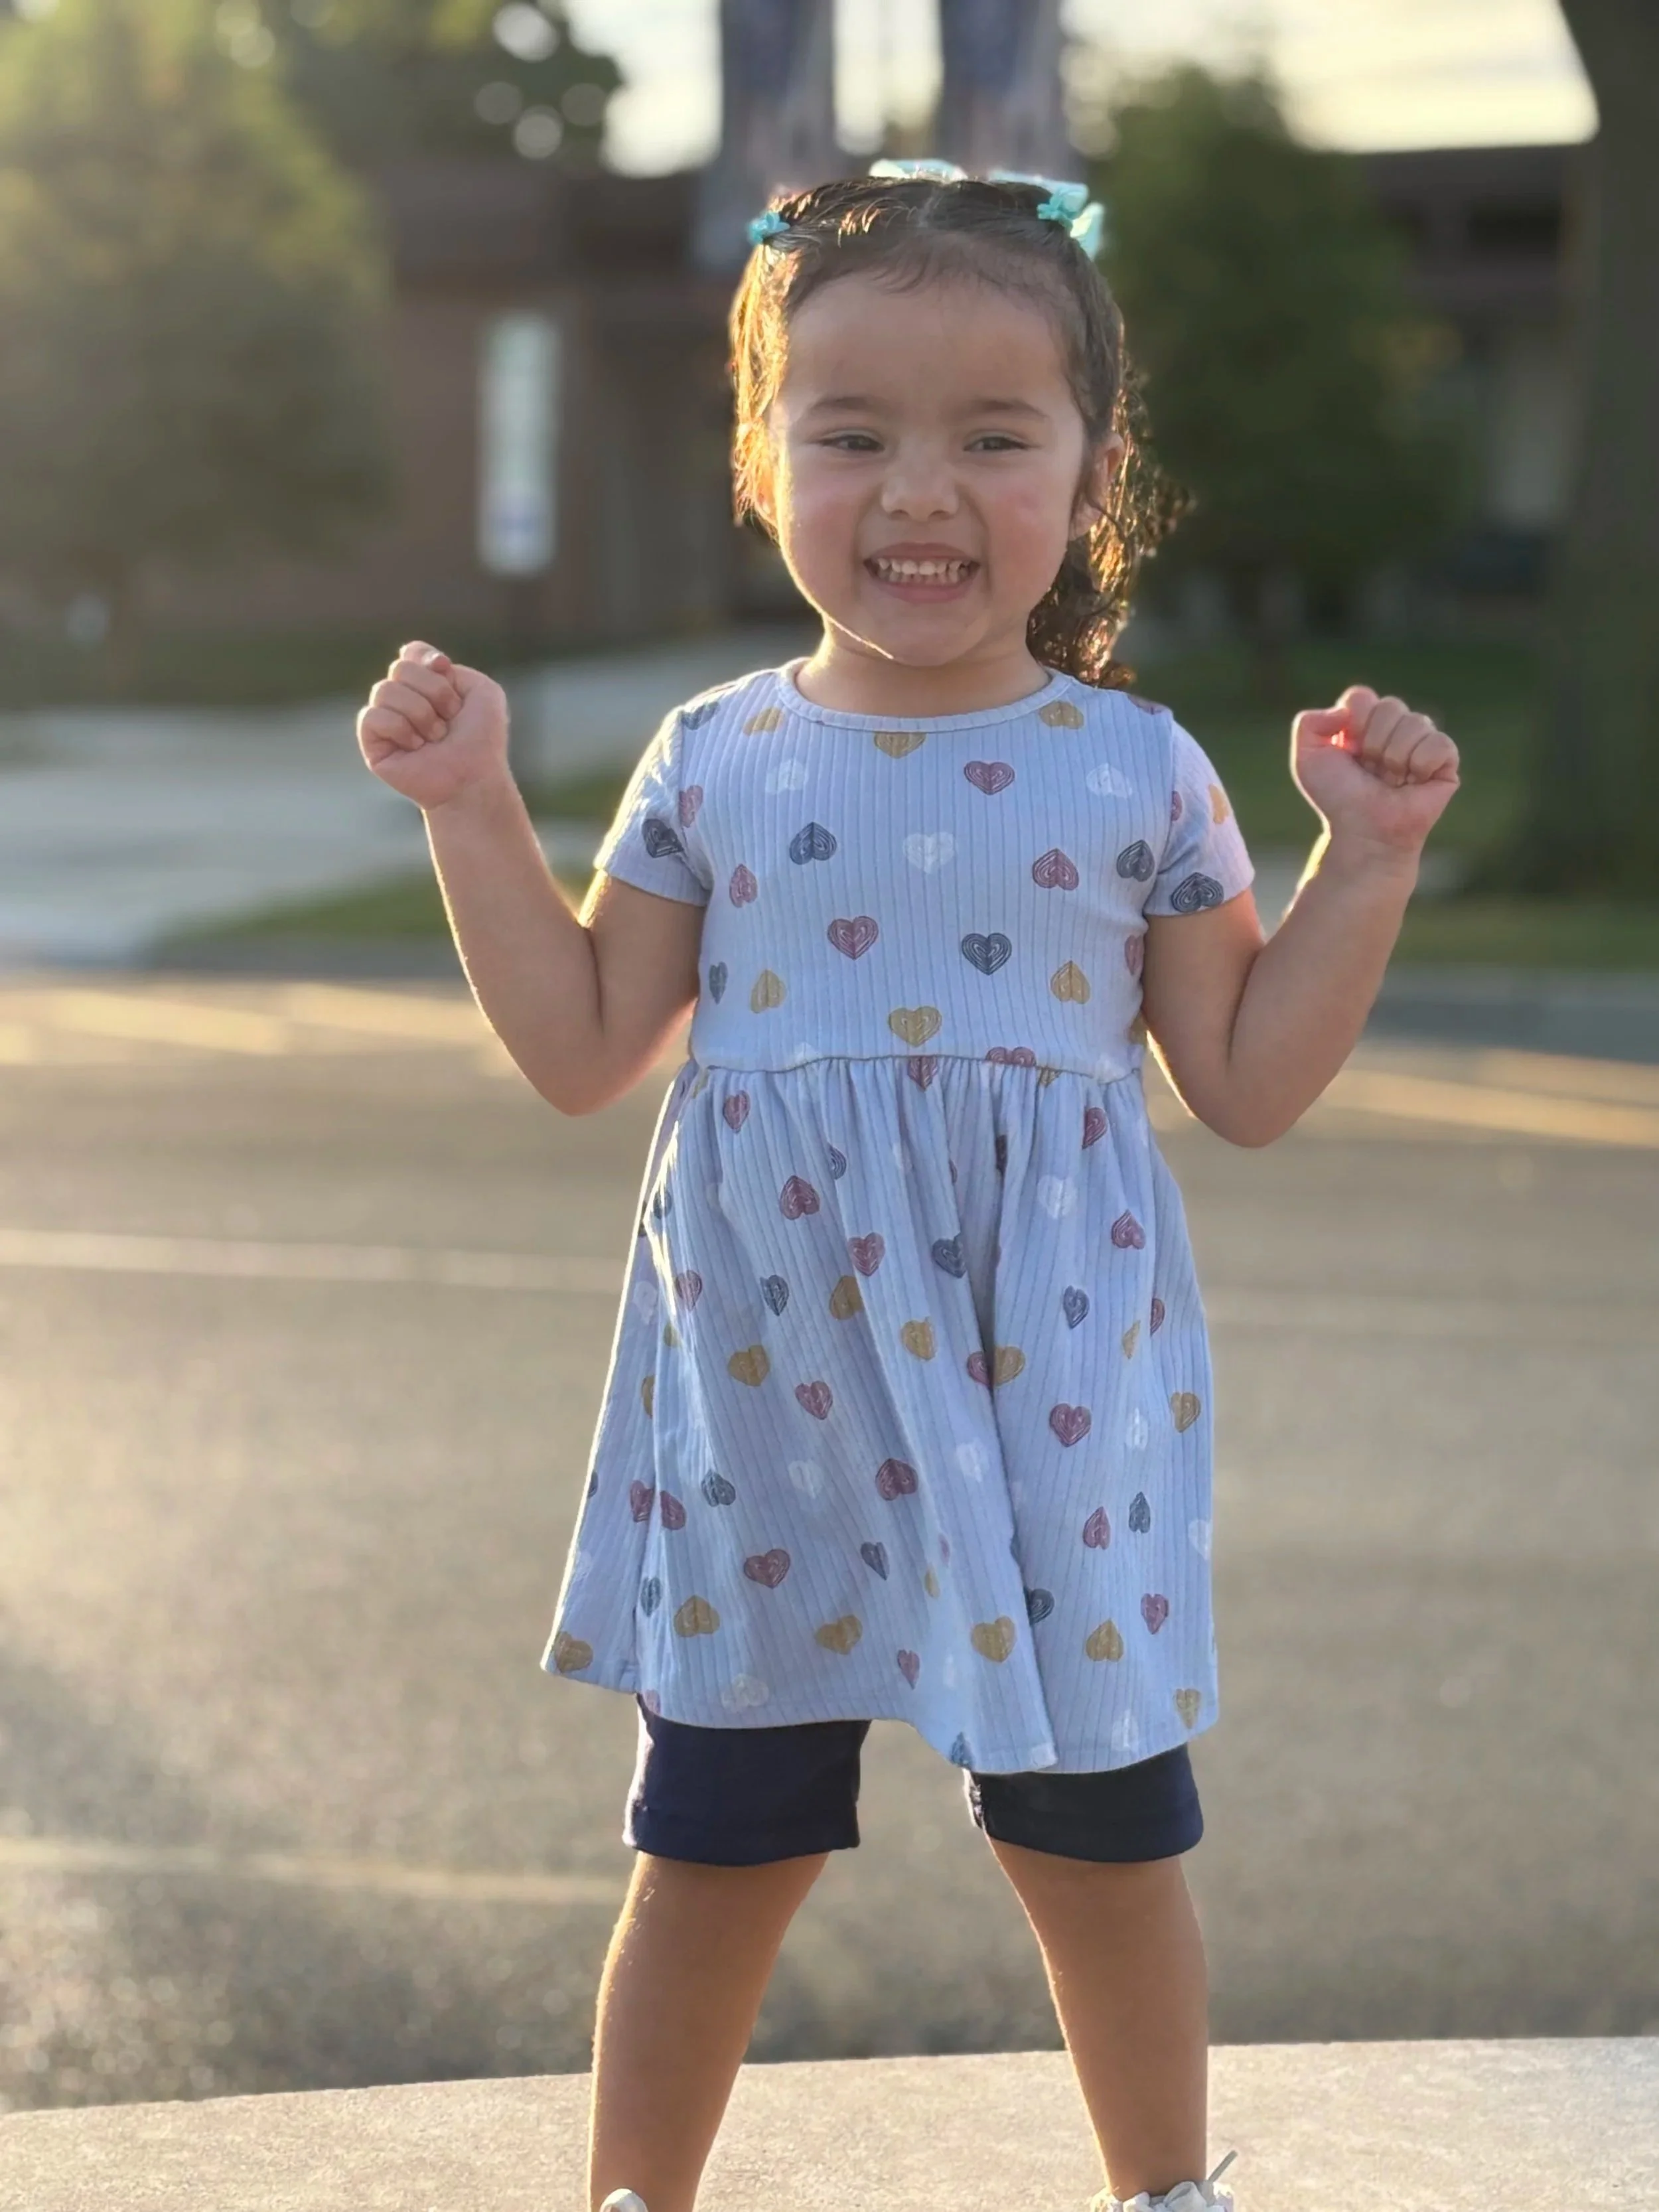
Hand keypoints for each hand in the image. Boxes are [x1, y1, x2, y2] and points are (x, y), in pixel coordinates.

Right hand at [356, 641, 510, 810]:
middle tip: (450, 719)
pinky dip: (400, 729)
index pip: (410, 653)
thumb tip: (407, 659)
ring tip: (436, 738)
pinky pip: (372, 716)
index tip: (447, 673)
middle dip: (434, 691)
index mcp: (427, 684)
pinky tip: (416, 747)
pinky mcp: (372, 742)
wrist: (474, 778)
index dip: (427, 659)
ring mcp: (386, 719)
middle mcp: (403, 698)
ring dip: (421, 714)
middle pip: (400, 667)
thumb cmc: (481, 740)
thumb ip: (452, 667)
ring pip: (385, 690)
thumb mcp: (482, 692)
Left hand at [1291, 684, 1459, 856]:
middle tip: (1370, 771)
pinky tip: (1413, 782)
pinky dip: (1420, 764)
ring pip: (1415, 722)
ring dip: (1394, 757)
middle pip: (1389, 705)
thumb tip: (1345, 710)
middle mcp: (1395, 727)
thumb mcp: (1308, 759)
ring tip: (1390, 781)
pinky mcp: (1446, 760)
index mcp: (1364, 722)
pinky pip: (1438, 743)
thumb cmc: (1337, 798)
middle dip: (1373, 742)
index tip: (1347, 752)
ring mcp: (1421, 741)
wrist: (1363, 831)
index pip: (1361, 697)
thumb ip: (1308, 722)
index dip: (1352, 724)